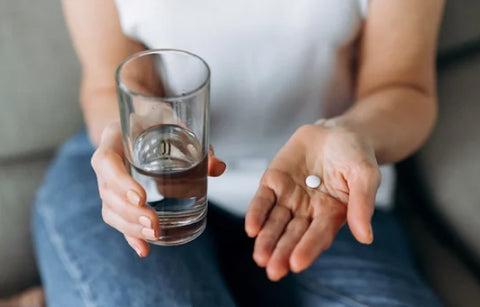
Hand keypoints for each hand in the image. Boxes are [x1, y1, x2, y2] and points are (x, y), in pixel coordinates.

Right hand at [91, 122, 225, 256]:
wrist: (138, 118)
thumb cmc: (154, 118)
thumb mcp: (172, 120)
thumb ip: (194, 141)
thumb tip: (218, 167)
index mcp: (113, 138)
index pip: (106, 162)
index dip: (120, 182)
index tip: (142, 197)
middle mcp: (106, 162)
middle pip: (107, 193)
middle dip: (130, 212)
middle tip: (154, 222)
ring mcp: (108, 181)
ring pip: (110, 209)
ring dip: (130, 226)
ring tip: (154, 234)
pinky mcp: (118, 196)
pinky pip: (117, 218)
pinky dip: (130, 235)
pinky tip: (144, 250)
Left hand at [245, 124, 380, 280]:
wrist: (337, 132)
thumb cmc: (355, 156)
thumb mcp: (365, 175)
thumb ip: (362, 203)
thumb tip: (365, 238)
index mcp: (332, 214)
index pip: (319, 235)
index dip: (308, 248)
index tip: (297, 264)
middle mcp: (308, 211)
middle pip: (293, 234)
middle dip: (283, 252)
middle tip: (273, 271)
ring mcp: (289, 197)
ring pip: (275, 222)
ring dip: (267, 239)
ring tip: (260, 256)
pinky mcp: (273, 182)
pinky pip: (263, 200)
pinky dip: (256, 213)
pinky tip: (251, 228)